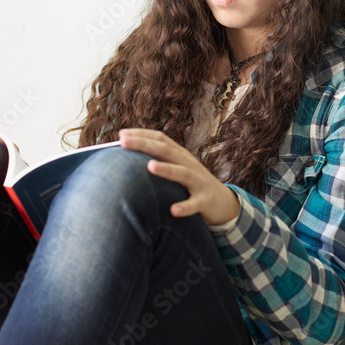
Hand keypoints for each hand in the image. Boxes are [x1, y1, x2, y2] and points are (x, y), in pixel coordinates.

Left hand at [117, 128, 239, 225]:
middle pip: (166, 150)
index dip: (142, 134)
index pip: (160, 139)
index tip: (121, 134)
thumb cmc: (191, 186)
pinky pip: (195, 203)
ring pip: (183, 173)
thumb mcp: (177, 170)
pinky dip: (185, 207)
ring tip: (150, 166)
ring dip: (167, 169)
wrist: (223, 203)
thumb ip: (158, 163)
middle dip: (144, 144)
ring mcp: (198, 181)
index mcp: (180, 155)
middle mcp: (189, 164)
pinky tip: (173, 210)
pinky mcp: (205, 200)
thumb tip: (124, 163)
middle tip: (123, 142)